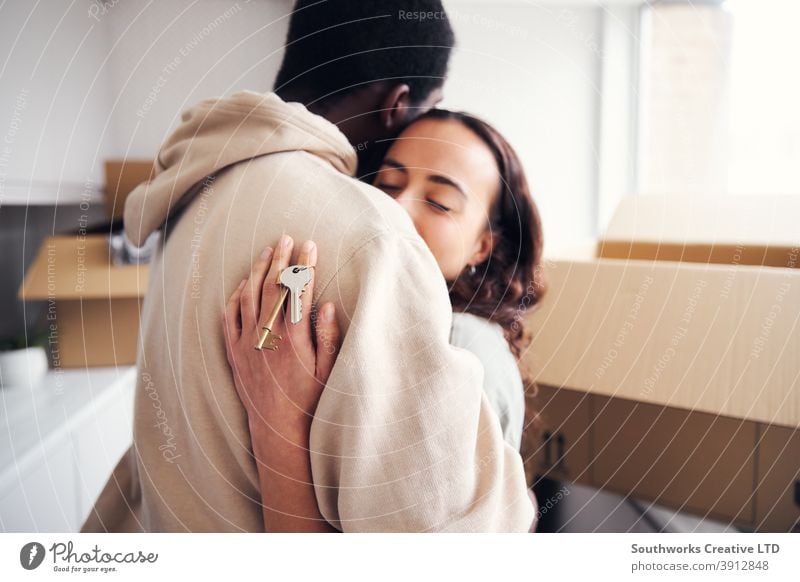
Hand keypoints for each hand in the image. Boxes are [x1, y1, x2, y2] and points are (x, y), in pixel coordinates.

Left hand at [223, 235, 339, 447]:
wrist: (278, 432)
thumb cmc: (309, 403)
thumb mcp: (329, 372)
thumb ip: (328, 337)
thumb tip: (327, 305)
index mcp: (293, 340)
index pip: (298, 291)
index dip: (304, 265)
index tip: (311, 246)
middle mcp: (266, 338)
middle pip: (271, 287)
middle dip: (280, 259)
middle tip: (287, 237)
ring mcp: (247, 344)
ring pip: (248, 296)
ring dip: (257, 270)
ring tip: (267, 250)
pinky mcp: (234, 354)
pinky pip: (230, 317)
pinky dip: (236, 296)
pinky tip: (243, 283)